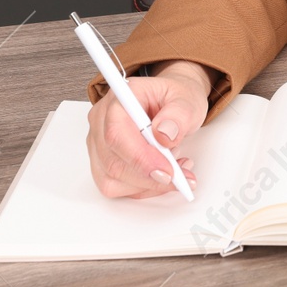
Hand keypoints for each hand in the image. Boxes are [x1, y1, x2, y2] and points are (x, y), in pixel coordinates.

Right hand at [85, 60, 211, 198]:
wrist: (172, 102)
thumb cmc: (176, 98)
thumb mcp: (188, 99)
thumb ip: (179, 114)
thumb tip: (164, 133)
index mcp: (121, 98)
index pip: (116, 133)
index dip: (140, 157)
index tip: (167, 171)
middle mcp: (102, 120)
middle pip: (113, 161)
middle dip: (149, 175)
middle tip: (180, 176)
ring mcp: (99, 143)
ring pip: (112, 178)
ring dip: (148, 184)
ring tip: (178, 171)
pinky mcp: (103, 162)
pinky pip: (116, 186)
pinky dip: (144, 188)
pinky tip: (164, 175)